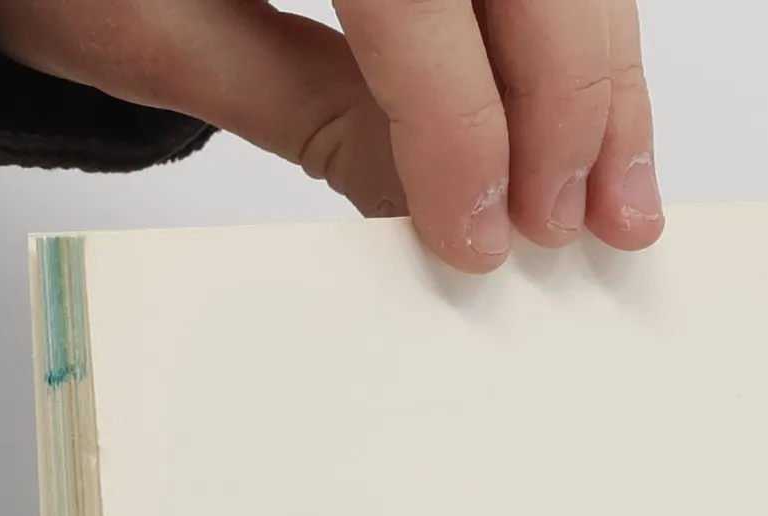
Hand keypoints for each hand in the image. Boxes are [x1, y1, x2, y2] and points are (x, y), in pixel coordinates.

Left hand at [0, 0, 662, 271]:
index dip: (460, 117)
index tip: (480, 234)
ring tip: (621, 191)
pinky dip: (576, 27)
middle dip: (565, 95)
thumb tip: (436, 209)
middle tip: (573, 226)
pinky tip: (598, 111)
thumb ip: (306, 111)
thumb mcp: (146, 32)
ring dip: (601, 67)